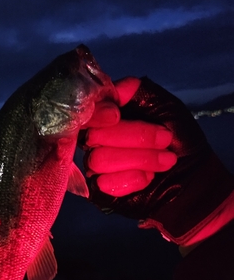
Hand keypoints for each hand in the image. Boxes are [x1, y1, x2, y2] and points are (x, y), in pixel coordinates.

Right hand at [83, 77, 175, 196]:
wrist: (192, 178)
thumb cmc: (179, 140)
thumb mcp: (167, 107)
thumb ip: (141, 92)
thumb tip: (117, 88)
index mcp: (108, 116)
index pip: (87, 110)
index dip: (97, 113)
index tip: (116, 115)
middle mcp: (96, 140)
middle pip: (94, 135)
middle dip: (136, 137)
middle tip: (166, 140)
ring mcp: (95, 165)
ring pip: (99, 159)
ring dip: (140, 159)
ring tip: (165, 161)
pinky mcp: (99, 190)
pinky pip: (103, 183)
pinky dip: (132, 179)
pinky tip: (148, 178)